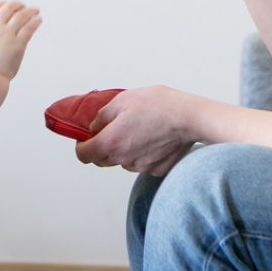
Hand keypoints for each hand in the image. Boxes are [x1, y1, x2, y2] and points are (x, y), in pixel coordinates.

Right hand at [0, 0, 40, 79]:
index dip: (4, 4)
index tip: (10, 4)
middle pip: (9, 9)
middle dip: (18, 5)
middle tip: (24, 6)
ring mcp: (7, 35)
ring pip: (22, 16)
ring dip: (30, 11)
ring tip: (36, 10)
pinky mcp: (18, 44)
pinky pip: (29, 28)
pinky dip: (35, 22)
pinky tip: (39, 20)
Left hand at [74, 86, 195, 175]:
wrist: (189, 118)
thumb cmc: (158, 105)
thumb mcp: (122, 100)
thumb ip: (102, 116)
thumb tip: (94, 127)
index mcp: (111, 142)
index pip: (84, 155)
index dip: (82, 146)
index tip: (86, 139)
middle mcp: (123, 159)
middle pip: (102, 160)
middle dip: (103, 147)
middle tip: (114, 130)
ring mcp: (141, 167)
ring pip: (123, 162)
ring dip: (125, 150)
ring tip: (140, 130)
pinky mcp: (156, 170)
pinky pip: (142, 164)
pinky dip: (143, 154)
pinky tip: (154, 139)